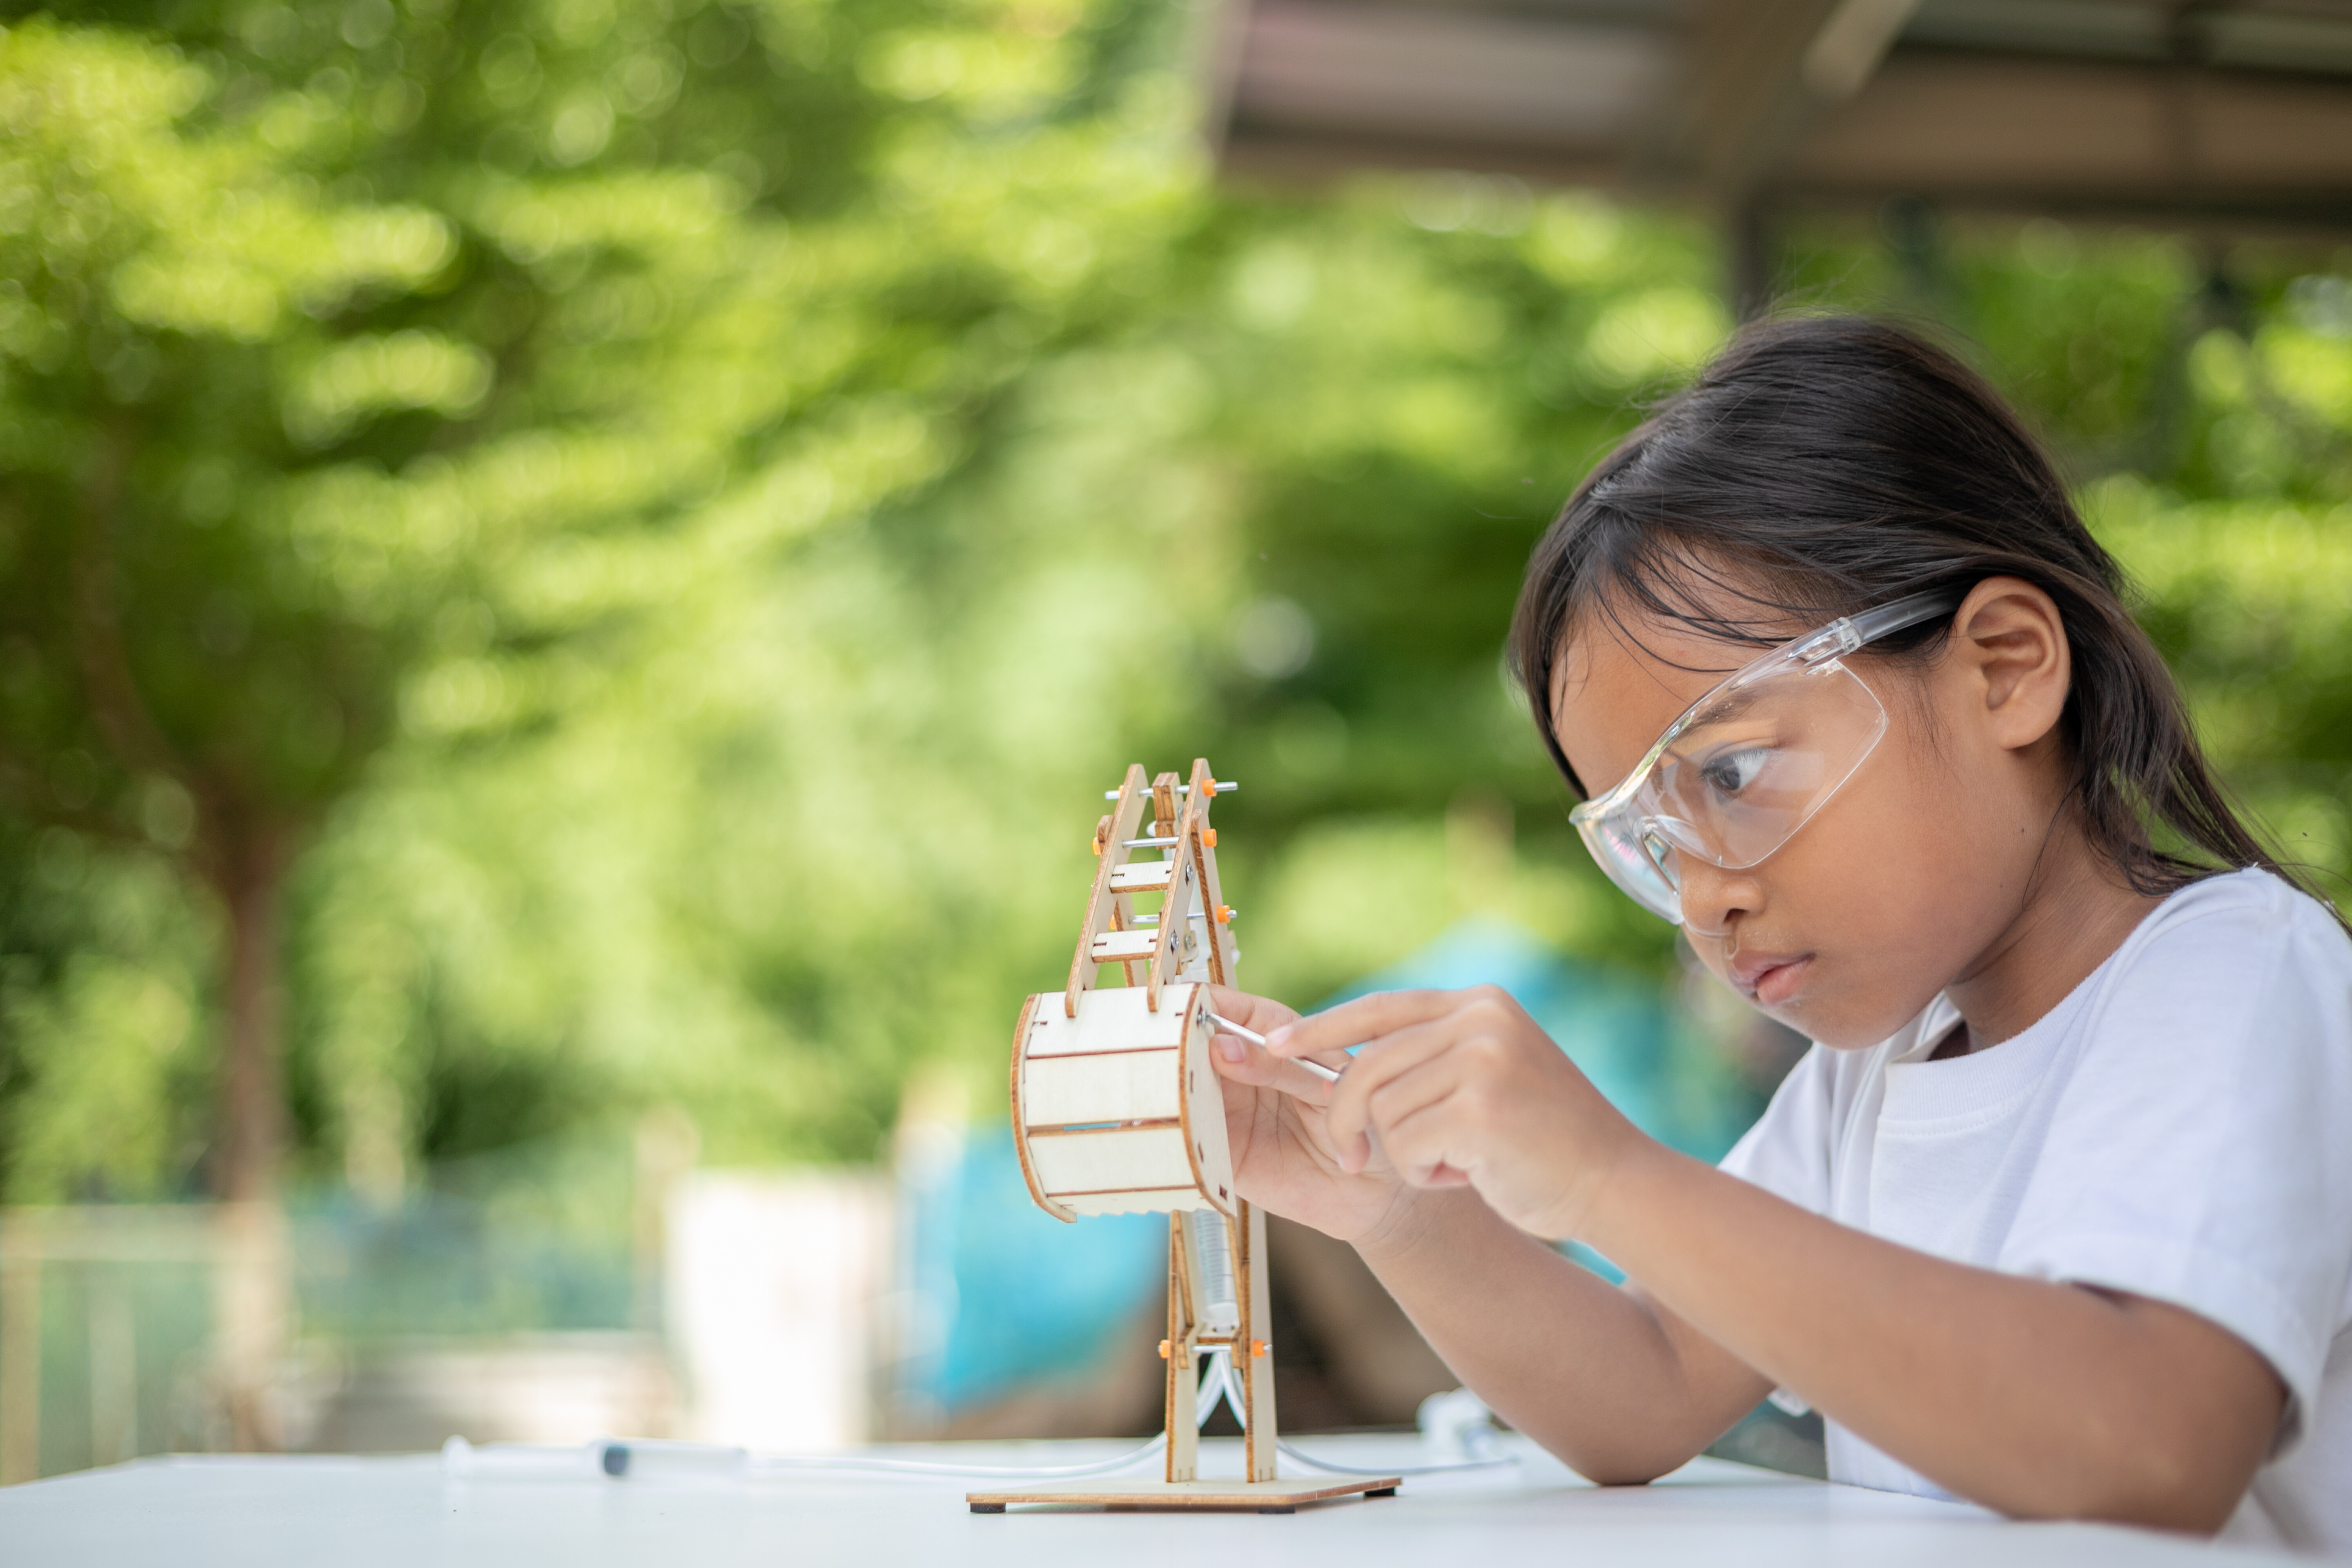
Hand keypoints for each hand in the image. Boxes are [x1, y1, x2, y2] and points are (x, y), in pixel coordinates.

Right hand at [1203, 986, 1417, 1244]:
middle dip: (1180, 1045)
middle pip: (1188, 1045)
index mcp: (1266, 1036)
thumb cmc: (1361, 1121)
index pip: (1221, 1006)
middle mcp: (1235, 1069)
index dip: (1201, 1004)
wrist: (1372, 1188)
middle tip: (1187, 1055)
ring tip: (1187, 1087)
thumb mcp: (1329, 1082)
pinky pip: (1188, 1137)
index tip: (1191, 1012)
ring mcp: (1222, 1109)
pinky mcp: (1216, 1152)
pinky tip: (1188, 1123)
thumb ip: (1282, 1066)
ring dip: (1176, 1085)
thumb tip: (1223, 1047)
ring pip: (1181, 1087)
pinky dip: (1181, 1129)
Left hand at [1264, 985, 1649, 1241]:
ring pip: (1383, 1110)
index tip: (1275, 1046)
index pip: (1377, 1008)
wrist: (1614, 1183)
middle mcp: (1479, 1020)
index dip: (1320, 1029)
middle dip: (1345, 1116)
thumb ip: (1432, 1057)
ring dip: (1406, 1153)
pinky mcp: (1481, 1106)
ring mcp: (1483, 1058)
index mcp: (1478, 1005)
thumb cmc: (1543, 1142)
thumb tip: (1346, 1063)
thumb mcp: (1488, 1076)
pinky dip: (1424, 1172)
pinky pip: (1405, 1143)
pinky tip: (1468, 1174)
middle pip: (1366, 1064)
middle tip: (1352, 1157)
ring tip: (1457, 1161)